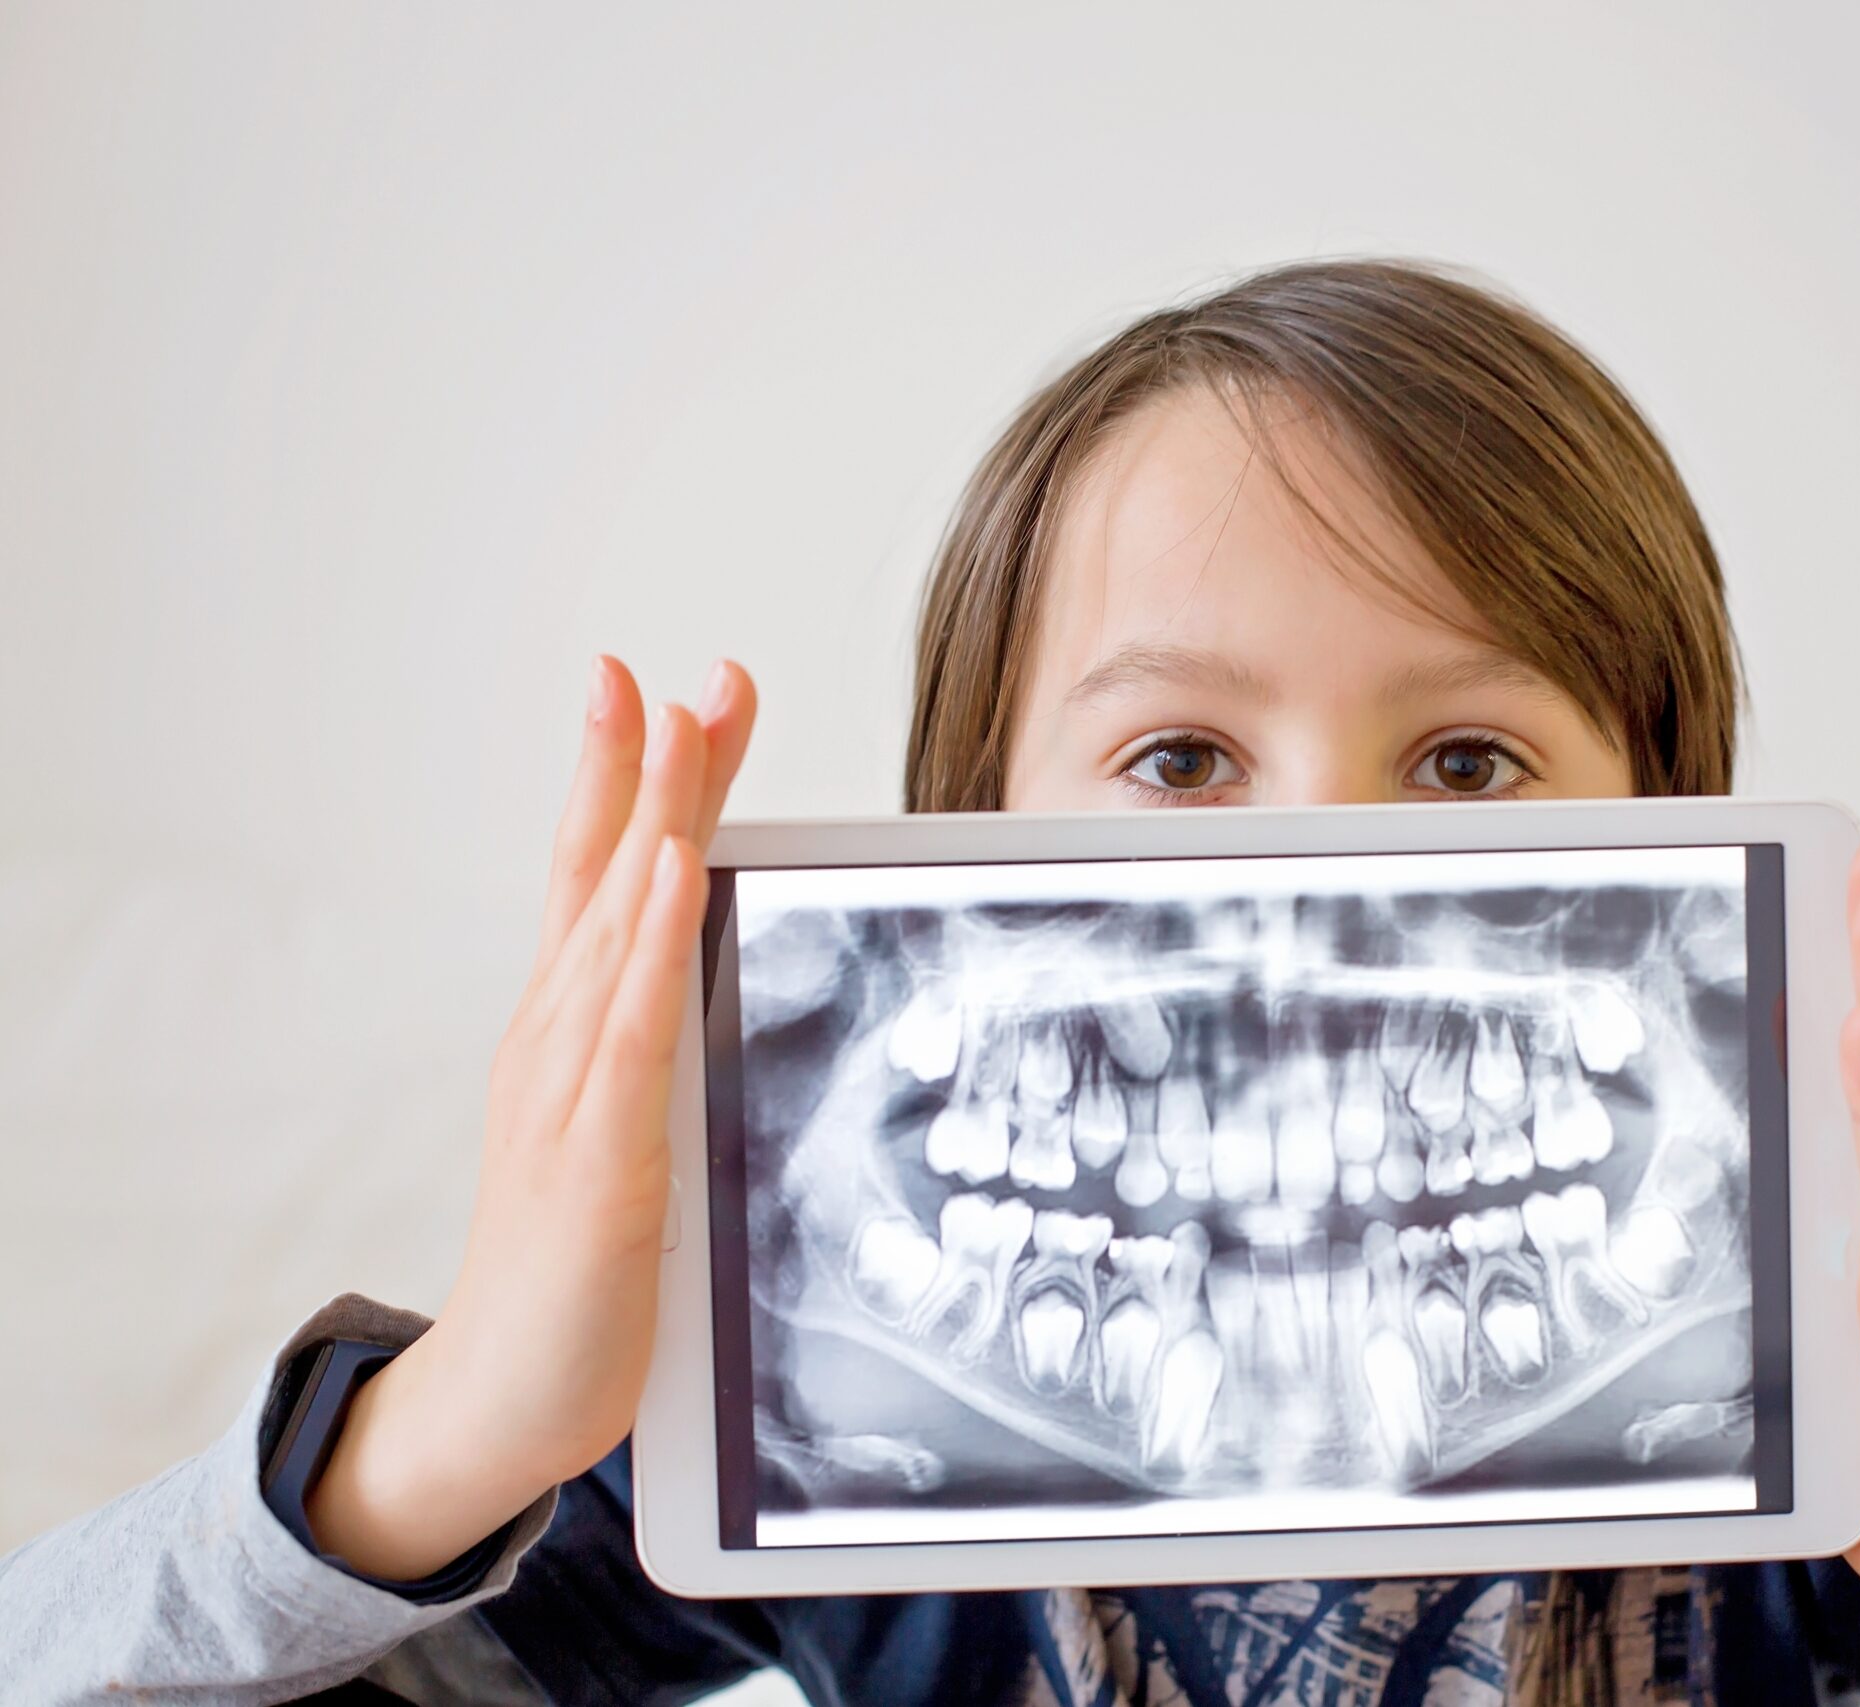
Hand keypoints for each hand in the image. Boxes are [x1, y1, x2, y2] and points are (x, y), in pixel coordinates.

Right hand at [307, 657, 757, 1579]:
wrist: (497, 1400)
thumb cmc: (576, 1269)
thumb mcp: (629, 1133)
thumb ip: (665, 1049)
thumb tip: (720, 976)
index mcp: (571, 1030)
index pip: (604, 876)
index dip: (636, 777)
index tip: (674, 683)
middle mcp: (557, 1038)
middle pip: (609, 872)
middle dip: (652, 764)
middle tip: (694, 667)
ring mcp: (568, 1090)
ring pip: (616, 924)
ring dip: (654, 815)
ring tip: (683, 716)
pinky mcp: (595, 1156)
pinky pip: (629, 1030)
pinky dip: (648, 944)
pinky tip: (667, 872)